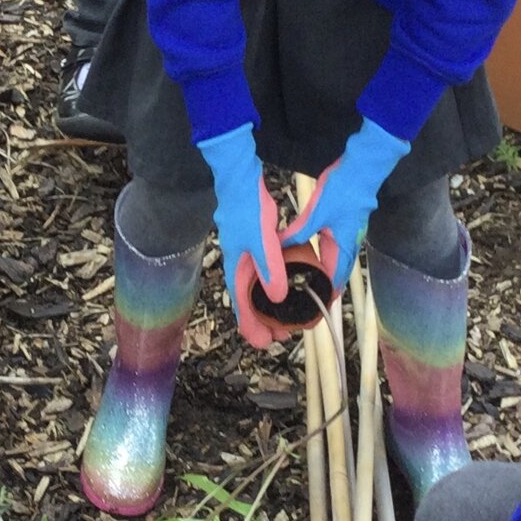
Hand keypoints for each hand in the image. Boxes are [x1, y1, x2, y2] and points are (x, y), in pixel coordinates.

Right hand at [197, 127, 285, 348]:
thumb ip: (270, 270)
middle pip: (247, 299)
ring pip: (254, 286)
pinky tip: (282, 284)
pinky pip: (259, 271)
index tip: (264, 343)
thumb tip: (277, 298)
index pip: (241, 305)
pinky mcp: (252, 241)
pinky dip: (269, 283)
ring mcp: (243, 251)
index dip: (251, 326)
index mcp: (236, 265)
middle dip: (262, 319)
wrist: (238, 176)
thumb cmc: (247, 206)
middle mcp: (237, 262)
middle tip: (281, 334)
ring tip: (284, 316)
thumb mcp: (262, 240)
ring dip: (266, 304)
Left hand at [284, 118, 411, 290]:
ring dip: (325, 269)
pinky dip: (325, 253)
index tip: (316, 307)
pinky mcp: (347, 222)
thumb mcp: (316, 213)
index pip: (336, 279)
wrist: (363, 167)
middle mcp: (351, 243)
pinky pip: (336, 245)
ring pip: (336, 258)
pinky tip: (312, 251)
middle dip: (324, 285)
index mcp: (345, 246)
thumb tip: (279, 246)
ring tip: (307, 279)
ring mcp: (351, 232)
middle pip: (337, 271)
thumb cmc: (344, 189)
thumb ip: (298, 232)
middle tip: (308, 296)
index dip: (327, 294)